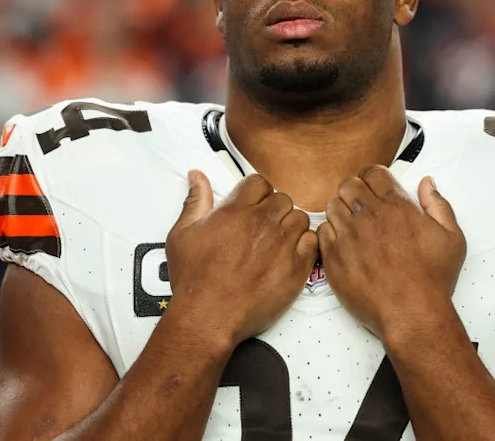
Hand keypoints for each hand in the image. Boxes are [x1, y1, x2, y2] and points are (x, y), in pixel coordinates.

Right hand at [165, 171, 318, 346]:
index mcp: (236, 211)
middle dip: (274, 210)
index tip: (252, 208)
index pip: (259, 183)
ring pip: (300, 218)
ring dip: (290, 226)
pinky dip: (305, 245)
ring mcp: (282, 244)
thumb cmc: (194, 279)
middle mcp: (262, 223)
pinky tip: (290, 255)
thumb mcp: (182, 234)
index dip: (257, 194)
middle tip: (263, 229)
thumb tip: (197, 177)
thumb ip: (195, 201)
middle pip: (282, 199)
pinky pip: (312, 242)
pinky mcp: (296, 267)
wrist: (208, 317)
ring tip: (277, 242)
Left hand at [317, 166, 465, 338]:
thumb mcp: (451, 238)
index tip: (375, 189)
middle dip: (355, 192)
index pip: (373, 172)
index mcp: (396, 206)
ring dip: (342, 211)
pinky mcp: (334, 256)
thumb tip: (427, 184)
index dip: (373, 178)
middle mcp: (369, 216)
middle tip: (363, 208)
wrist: (412, 313)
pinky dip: (331, 234)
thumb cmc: (432, 279)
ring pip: (332, 206)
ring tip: (353, 227)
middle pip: (348, 184)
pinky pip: (323, 231)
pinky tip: (344, 244)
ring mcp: (348, 235)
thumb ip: (438, 205)